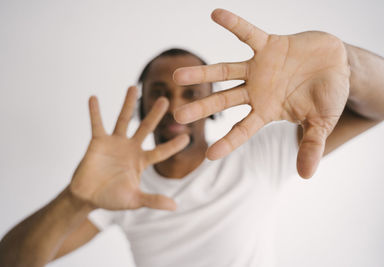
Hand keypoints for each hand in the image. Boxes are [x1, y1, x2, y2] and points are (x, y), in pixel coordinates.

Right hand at [70, 86, 188, 210]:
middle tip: (167, 99)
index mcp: (141, 161)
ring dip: (128, 104)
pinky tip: (93, 98)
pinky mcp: (98, 141)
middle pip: (146, 127)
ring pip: (123, 119)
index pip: (161, 151)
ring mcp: (114, 143)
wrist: (87, 197)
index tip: (187, 136)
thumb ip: (153, 200)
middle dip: (156, 114)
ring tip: (133, 87)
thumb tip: (175, 207)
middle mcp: (130, 148)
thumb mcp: (134, 200)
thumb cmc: (111, 198)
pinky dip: (95, 112)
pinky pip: (97, 124)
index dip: (174, 145)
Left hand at [173, 9, 349, 177]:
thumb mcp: (321, 123)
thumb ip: (311, 145)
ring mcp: (259, 68)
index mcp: (266, 111)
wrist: (338, 65)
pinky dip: (234, 24)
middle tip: (177, 116)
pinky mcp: (267, 45)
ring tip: (177, 76)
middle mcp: (256, 91)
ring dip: (202, 74)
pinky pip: (247, 33)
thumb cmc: (327, 97)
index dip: (227, 142)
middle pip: (223, 102)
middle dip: (201, 108)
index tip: (209, 155)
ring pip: (224, 71)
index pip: (242, 130)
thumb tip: (306, 175)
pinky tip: (215, 15)